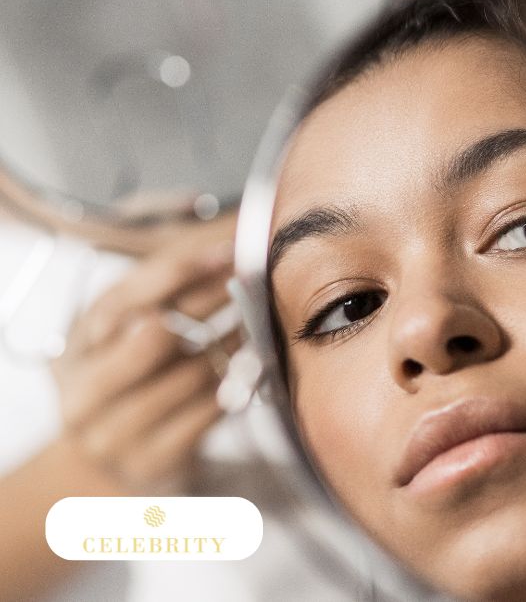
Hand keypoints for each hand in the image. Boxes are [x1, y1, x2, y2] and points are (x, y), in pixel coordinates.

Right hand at [50, 238, 234, 492]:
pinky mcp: (153, 462)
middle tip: (250, 279)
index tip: (226, 252)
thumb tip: (219, 251)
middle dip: (210, 301)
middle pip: (154, 336)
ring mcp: (115, 434)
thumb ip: (155, 301)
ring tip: (259, 317)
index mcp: (74, 350)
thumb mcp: (120, 340)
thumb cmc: (126, 386)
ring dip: (234, 342)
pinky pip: (209, 413)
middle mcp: (84, 392)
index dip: (177, 271)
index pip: (123, 300)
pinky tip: (255, 363)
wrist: (109, 466)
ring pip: (191, 375)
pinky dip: (237, 384)